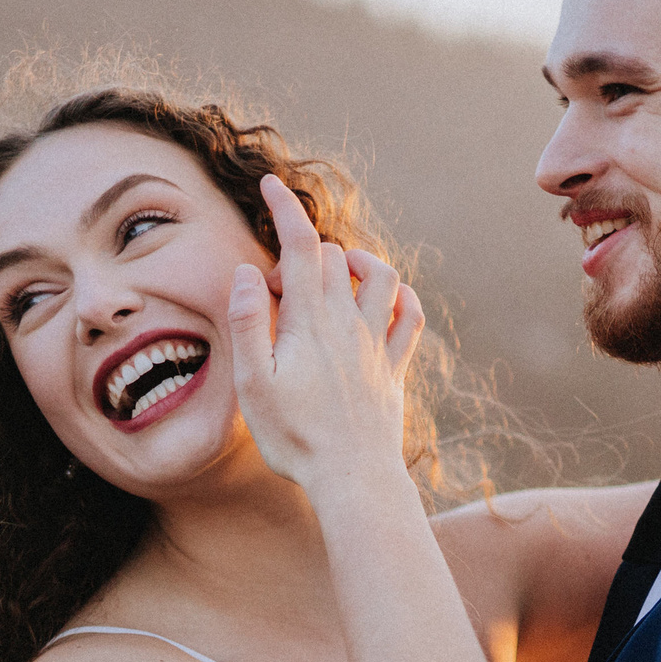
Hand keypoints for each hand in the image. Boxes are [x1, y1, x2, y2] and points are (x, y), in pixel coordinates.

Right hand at [228, 174, 425, 491]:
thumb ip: (249, 322)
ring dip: (357, 261)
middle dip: (303, 252)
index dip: (284, 208)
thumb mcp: (254, 383)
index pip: (300, 245)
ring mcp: (377, 344)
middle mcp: (349, 323)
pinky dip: (401, 295)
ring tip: (334, 273)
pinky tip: (385, 300)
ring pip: (381, 276)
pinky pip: (412, 315)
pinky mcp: (394, 367)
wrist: (353, 478)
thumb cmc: (295, 437)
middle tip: (274, 292)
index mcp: (310, 321)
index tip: (270, 183)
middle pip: (334, 257)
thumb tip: (248, 271)